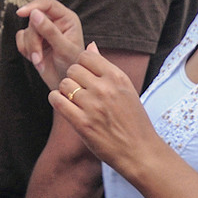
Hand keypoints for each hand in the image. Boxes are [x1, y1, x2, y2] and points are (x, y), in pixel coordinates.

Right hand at [15, 0, 84, 89]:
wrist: (65, 84)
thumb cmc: (71, 67)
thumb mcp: (63, 49)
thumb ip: (49, 31)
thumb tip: (34, 13)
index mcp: (66, 18)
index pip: (47, 4)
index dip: (33, 6)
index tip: (20, 12)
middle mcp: (55, 21)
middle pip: (33, 20)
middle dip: (33, 40)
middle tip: (38, 58)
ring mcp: (43, 31)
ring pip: (26, 31)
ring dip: (30, 48)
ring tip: (40, 63)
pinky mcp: (34, 40)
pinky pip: (20, 39)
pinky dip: (25, 50)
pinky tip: (36, 60)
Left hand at [48, 44, 157, 174]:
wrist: (140, 151)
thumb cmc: (133, 120)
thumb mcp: (126, 89)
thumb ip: (106, 68)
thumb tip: (91, 46)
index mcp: (117, 77)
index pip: (86, 55)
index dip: (82, 65)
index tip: (85, 76)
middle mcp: (105, 88)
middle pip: (73, 69)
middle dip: (73, 78)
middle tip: (79, 91)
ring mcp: (93, 106)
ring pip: (64, 84)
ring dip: (65, 91)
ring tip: (74, 101)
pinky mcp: (82, 123)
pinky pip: (57, 100)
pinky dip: (57, 100)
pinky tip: (64, 106)